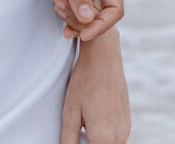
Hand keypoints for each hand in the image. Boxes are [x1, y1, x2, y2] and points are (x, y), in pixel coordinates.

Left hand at [37, 0, 123, 40]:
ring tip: (55, 3)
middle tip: (58, 6)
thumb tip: (88, 18)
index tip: (83, 34)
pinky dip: (69, 12)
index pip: (114, 8)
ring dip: (73, 15)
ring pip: (88, 13)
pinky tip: (57, 10)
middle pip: (100, 14)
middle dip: (81, 18)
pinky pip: (78, 7)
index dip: (101, 24)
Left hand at [61, 29, 130, 143]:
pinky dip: (104, 135)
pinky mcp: (127, 123)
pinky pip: (115, 138)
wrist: (103, 59)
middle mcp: (119, 138)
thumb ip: (68, 139)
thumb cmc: (84, 82)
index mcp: (103, 139)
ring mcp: (125, 131)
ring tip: (83, 122)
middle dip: (87, 143)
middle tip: (77, 129)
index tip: (74, 134)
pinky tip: (92, 116)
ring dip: (95, 141)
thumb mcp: (70, 112)